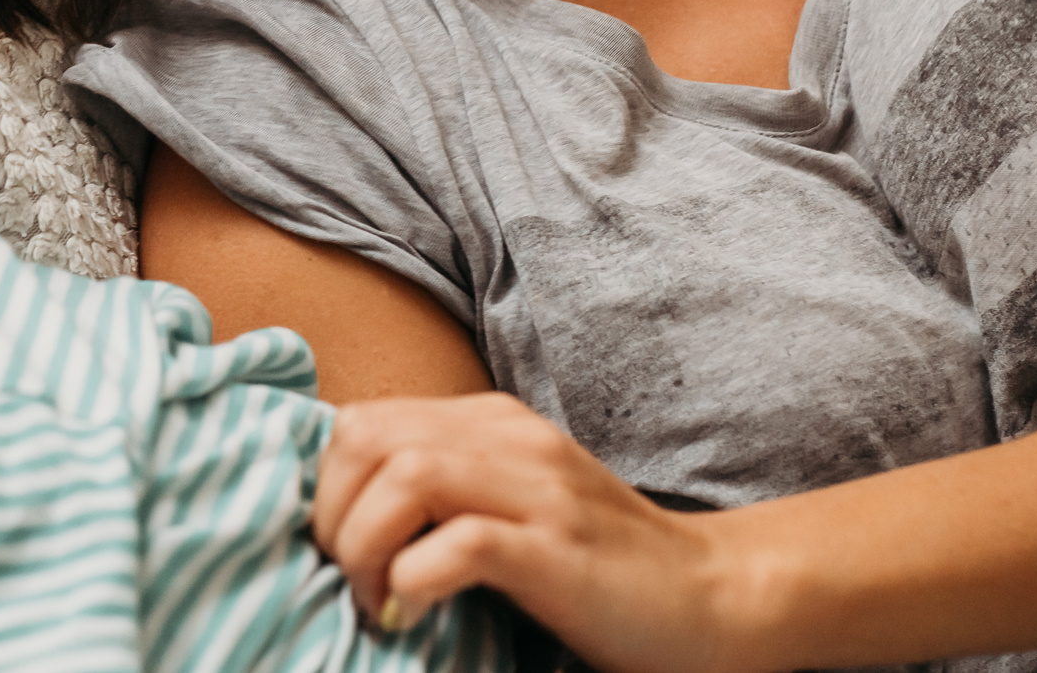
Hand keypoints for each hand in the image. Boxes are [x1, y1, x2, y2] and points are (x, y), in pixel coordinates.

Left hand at [311, 394, 773, 672]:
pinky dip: (414, 581)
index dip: (325, 488)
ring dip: (365, 546)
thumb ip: (444, 493)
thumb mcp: (510, 506)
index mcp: (491, 423)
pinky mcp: (559, 548)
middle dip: (332, 515)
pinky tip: (415, 616)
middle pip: (367, 437)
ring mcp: (538, 489)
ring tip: (377, 601)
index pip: (363, 420)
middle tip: (350, 581)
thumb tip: (342, 520)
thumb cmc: (599, 567)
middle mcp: (510, 438)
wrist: (711, 598)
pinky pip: (460, 542)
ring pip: (403, 474)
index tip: (335, 550)